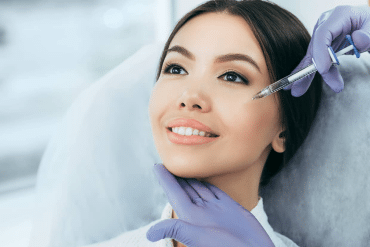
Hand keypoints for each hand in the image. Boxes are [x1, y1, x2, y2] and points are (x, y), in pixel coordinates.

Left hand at [146, 163, 274, 246]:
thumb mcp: (198, 238)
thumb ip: (177, 230)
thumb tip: (149, 234)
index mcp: (191, 218)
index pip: (174, 194)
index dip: (165, 180)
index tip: (156, 166)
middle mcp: (202, 212)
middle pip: (185, 189)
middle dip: (177, 175)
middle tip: (169, 159)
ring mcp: (216, 209)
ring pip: (200, 188)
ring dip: (191, 176)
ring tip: (185, 163)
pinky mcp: (230, 208)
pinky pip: (216, 191)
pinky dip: (210, 182)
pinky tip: (206, 175)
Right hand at [284, 5, 369, 96]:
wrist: (369, 24)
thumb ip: (369, 34)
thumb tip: (358, 39)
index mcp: (339, 16)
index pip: (323, 34)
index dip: (320, 53)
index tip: (323, 70)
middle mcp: (327, 24)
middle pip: (315, 48)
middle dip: (308, 70)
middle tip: (298, 88)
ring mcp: (323, 34)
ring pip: (313, 57)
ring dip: (307, 75)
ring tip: (298, 91)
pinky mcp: (323, 44)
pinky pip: (315, 60)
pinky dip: (309, 72)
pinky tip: (299, 84)